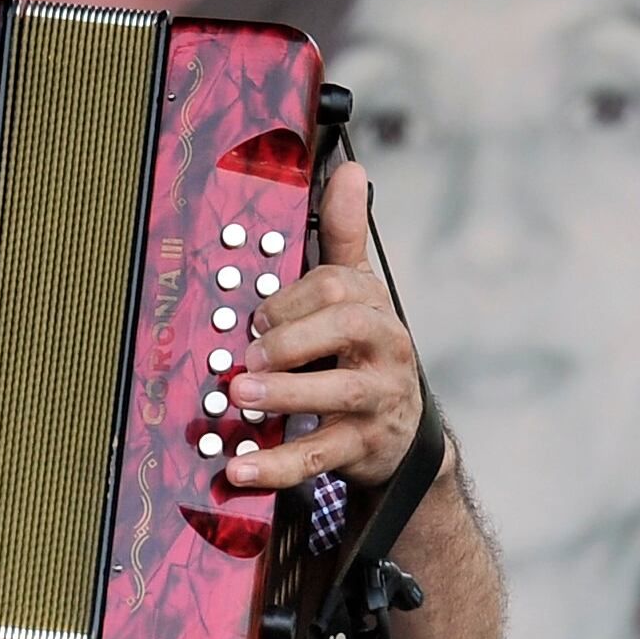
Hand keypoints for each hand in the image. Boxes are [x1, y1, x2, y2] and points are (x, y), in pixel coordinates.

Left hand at [221, 162, 424, 492]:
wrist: (401, 433)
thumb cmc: (365, 353)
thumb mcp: (357, 295)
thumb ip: (345, 237)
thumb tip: (351, 171)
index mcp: (375, 306)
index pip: (337, 287)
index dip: (290, 298)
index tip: (255, 316)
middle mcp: (386, 349)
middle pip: (346, 328)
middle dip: (291, 339)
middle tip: (245, 356)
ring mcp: (379, 399)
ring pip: (339, 392)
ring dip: (284, 393)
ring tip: (238, 396)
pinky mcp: (365, 446)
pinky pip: (321, 454)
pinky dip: (278, 464)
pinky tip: (240, 467)